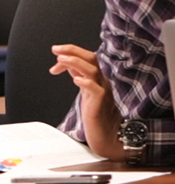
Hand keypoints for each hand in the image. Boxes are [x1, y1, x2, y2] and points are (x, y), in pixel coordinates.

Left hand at [49, 45, 124, 160]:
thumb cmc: (98, 115)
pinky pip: (96, 90)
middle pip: (92, 60)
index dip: (73, 52)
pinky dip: (86, 82)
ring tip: (61, 59)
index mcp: (99, 79)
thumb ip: (80, 77)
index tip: (58, 50)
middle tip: (57, 49)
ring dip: (76, 63)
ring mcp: (103, 92)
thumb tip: (69, 65)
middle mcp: (102, 82)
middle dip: (73, 51)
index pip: (88, 58)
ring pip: (93, 71)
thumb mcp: (86, 92)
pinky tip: (76, 79)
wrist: (108, 134)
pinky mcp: (100, 104)